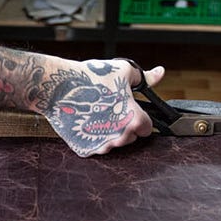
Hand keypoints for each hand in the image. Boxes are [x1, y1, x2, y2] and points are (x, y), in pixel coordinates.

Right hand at [0, 41, 164, 156]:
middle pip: (130, 138)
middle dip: (125, 127)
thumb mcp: (124, 71)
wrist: (60, 87)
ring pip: (113, 144)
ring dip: (110, 134)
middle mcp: (121, 136)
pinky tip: (87, 123)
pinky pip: (95, 147)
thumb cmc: (93, 76)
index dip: (140, 119)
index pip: (147, 129)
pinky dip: (92, 138)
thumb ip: (145, 77)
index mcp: (135, 120)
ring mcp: (102, 145)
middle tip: (110, 110)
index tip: (128, 110)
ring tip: (98, 115)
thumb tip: (161, 72)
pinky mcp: (86, 149)